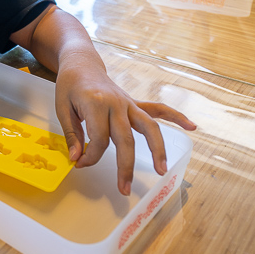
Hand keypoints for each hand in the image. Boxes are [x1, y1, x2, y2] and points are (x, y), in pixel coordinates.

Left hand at [54, 63, 196, 195]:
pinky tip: (192, 127)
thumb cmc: (70, 85)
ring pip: (149, 126)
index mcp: (96, 103)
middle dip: (125, 167)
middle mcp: (116, 103)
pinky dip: (176, 116)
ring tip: (162, 170)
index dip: (90, 156)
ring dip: (157, 149)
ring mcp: (128, 103)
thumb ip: (71, 134)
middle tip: (124, 189)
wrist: (82, 64)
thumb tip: (77, 158)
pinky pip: (158, 109)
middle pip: (126, 139)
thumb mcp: (62, 108)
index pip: (98, 139)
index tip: (80, 163)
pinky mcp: (134, 103)